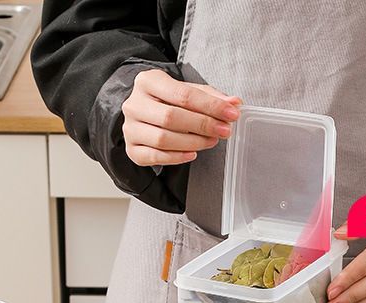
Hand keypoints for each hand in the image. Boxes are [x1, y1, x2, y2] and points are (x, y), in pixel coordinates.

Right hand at [122, 69, 241, 166]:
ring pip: (163, 139)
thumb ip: (210, 97)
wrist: (142, 112)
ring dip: (193, 143)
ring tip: (211, 141)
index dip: (210, 106)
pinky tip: (192, 154)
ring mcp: (130, 128)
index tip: (231, 113)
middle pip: (171, 117)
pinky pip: (155, 157)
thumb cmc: (166, 101)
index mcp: (148, 82)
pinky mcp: (132, 150)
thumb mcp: (187, 92)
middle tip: (224, 130)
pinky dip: (176, 158)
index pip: (183, 94)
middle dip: (203, 125)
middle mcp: (134, 104)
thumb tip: (234, 103)